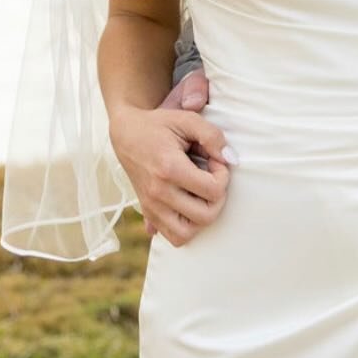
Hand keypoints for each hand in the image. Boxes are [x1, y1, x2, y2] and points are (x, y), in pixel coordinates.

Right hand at [110, 70, 232, 245]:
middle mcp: (158, 193)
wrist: (126, 134)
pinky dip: (186, 227)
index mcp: (169, 169)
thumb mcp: (188, 120)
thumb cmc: (159, 125)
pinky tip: (188, 205)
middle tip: (211, 178)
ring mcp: (151, 207)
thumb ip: (213, 137)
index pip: (213, 190)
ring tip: (201, 194)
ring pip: (187, 234)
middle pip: (205, 216)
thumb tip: (231, 160)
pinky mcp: (147, 213)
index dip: (223, 176)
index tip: (215, 161)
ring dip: (202, 217)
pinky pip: (172, 237)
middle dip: (218, 198)